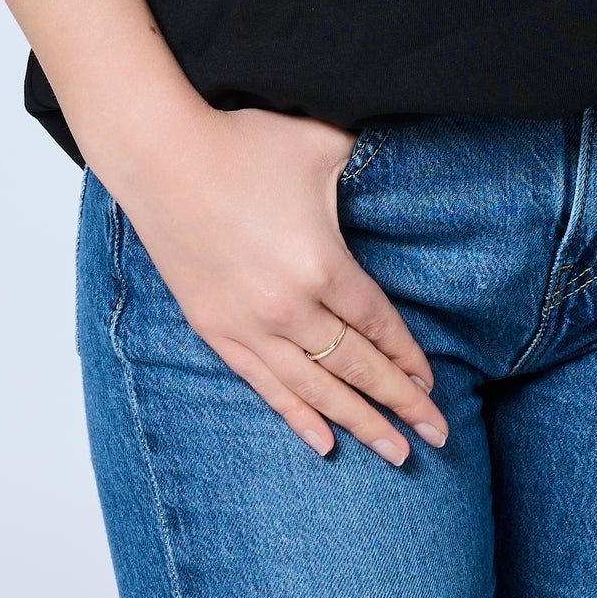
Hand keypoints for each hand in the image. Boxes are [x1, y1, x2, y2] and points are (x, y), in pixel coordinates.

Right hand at [114, 103, 446, 465]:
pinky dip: (298, 416)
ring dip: (360, 423)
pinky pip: (265, 386)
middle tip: (437, 436)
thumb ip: (367, 162)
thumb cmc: (242, 144)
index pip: (377, 326)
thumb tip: (399, 163)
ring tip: (396, 453)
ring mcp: (249, 326)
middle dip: (400, 404)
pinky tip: (325, 442)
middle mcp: (288, 308)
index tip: (431, 385)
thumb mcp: (321, 145)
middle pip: (356, 368)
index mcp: (321, 265)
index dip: (407, 358)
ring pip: (316, 390)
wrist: (159, 157)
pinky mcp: (215, 331)